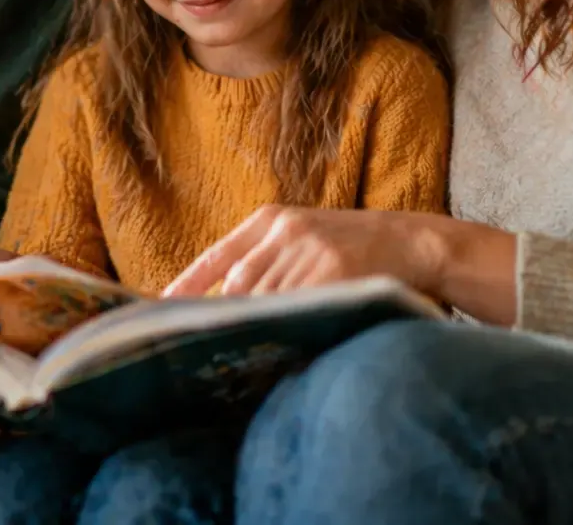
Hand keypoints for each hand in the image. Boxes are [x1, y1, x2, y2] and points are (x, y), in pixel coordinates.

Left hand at [164, 207, 517, 323]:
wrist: (410, 241)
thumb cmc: (350, 246)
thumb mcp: (304, 236)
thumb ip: (265, 259)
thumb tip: (220, 301)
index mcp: (272, 218)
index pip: (220, 255)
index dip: (189, 282)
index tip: (162, 306)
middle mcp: (286, 230)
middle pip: (238, 283)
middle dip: (219, 315)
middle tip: (197, 342)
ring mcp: (310, 250)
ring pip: (266, 299)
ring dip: (250, 327)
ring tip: (231, 353)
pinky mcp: (333, 272)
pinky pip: (298, 308)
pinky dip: (283, 328)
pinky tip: (273, 347)